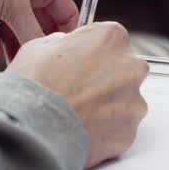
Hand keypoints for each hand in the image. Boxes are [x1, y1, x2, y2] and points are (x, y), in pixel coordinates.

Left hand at [0, 0, 79, 61]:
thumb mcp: (15, 5)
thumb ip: (32, 33)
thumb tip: (44, 56)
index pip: (65, 12)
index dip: (66, 35)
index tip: (62, 58)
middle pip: (38, 26)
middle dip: (34, 46)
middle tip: (35, 68)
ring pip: (12, 32)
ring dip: (11, 49)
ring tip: (11, 68)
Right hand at [8, 22, 148, 168]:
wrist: (34, 128)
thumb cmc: (35, 87)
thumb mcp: (39, 46)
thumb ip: (63, 42)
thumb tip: (67, 47)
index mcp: (112, 37)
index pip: (109, 38)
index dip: (90, 51)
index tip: (79, 62)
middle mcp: (131, 66)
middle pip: (123, 68)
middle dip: (104, 78)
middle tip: (77, 89)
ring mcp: (134, 100)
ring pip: (124, 100)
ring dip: (107, 105)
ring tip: (78, 112)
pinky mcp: (130, 131)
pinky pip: (120, 128)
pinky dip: (106, 130)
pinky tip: (83, 128)